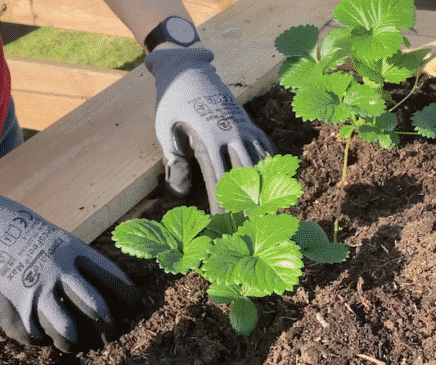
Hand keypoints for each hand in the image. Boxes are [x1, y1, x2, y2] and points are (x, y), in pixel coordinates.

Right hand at [0, 171, 139, 351]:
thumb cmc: (2, 222)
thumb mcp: (44, 233)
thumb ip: (64, 257)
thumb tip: (81, 280)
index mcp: (70, 250)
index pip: (112, 278)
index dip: (128, 296)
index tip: (136, 307)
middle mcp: (58, 274)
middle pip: (97, 310)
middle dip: (108, 327)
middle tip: (109, 334)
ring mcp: (34, 295)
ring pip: (68, 332)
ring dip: (74, 341)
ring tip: (73, 343)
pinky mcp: (10, 312)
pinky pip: (34, 337)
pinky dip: (39, 340)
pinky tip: (39, 337)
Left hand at [146, 47, 274, 213]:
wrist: (189, 70)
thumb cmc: (173, 103)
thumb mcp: (165, 130)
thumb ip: (173, 161)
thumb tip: (181, 192)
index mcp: (210, 137)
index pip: (220, 178)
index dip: (223, 202)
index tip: (224, 222)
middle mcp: (232, 133)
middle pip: (245, 173)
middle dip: (248, 199)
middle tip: (249, 223)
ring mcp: (243, 127)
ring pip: (260, 160)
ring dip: (263, 184)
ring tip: (265, 208)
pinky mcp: (249, 123)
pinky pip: (265, 145)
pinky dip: (270, 163)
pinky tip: (271, 180)